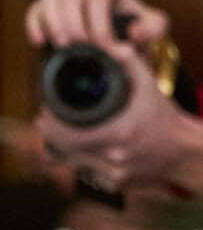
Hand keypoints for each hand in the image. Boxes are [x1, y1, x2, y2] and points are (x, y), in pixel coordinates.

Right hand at [25, 0, 169, 57]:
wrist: (114, 42)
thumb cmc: (134, 32)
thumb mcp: (152, 29)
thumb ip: (153, 27)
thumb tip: (134, 32)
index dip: (100, 24)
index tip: (104, 47)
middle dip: (74, 21)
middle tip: (79, 44)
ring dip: (54, 21)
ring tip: (62, 44)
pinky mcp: (45, 10)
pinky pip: (35, 10)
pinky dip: (35, 24)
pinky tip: (39, 42)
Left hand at [32, 42, 202, 196]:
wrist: (185, 152)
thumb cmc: (165, 116)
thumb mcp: (150, 85)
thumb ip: (130, 61)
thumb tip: (111, 44)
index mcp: (118, 133)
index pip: (67, 135)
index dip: (49, 125)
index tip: (43, 113)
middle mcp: (114, 158)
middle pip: (65, 151)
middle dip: (50, 136)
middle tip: (44, 122)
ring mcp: (115, 176)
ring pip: (74, 164)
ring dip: (62, 150)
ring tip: (56, 133)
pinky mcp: (117, 186)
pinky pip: (88, 175)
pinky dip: (80, 162)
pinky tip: (77, 149)